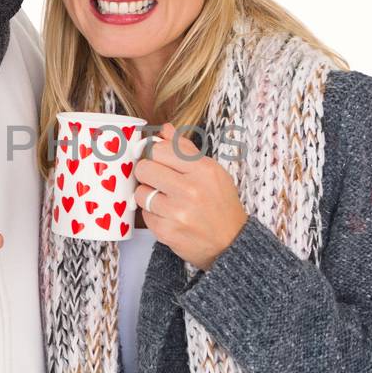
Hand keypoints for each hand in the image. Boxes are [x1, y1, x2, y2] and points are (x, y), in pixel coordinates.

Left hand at [132, 122, 248, 271]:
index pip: (160, 149)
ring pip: (140, 192)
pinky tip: (168, 216)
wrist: (231, 243)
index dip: (153, 153)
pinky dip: (153, 215)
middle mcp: (190, 189)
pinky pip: (144, 215)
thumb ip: (185, 150)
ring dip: (148, 195)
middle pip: (144, 168)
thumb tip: (164, 129)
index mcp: (202, 169)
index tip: (155, 159)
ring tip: (164, 200)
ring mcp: (177, 212)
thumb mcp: (211, 172)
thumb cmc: (220, 204)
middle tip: (157, 180)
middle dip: (147, 173)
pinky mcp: (167, 232)